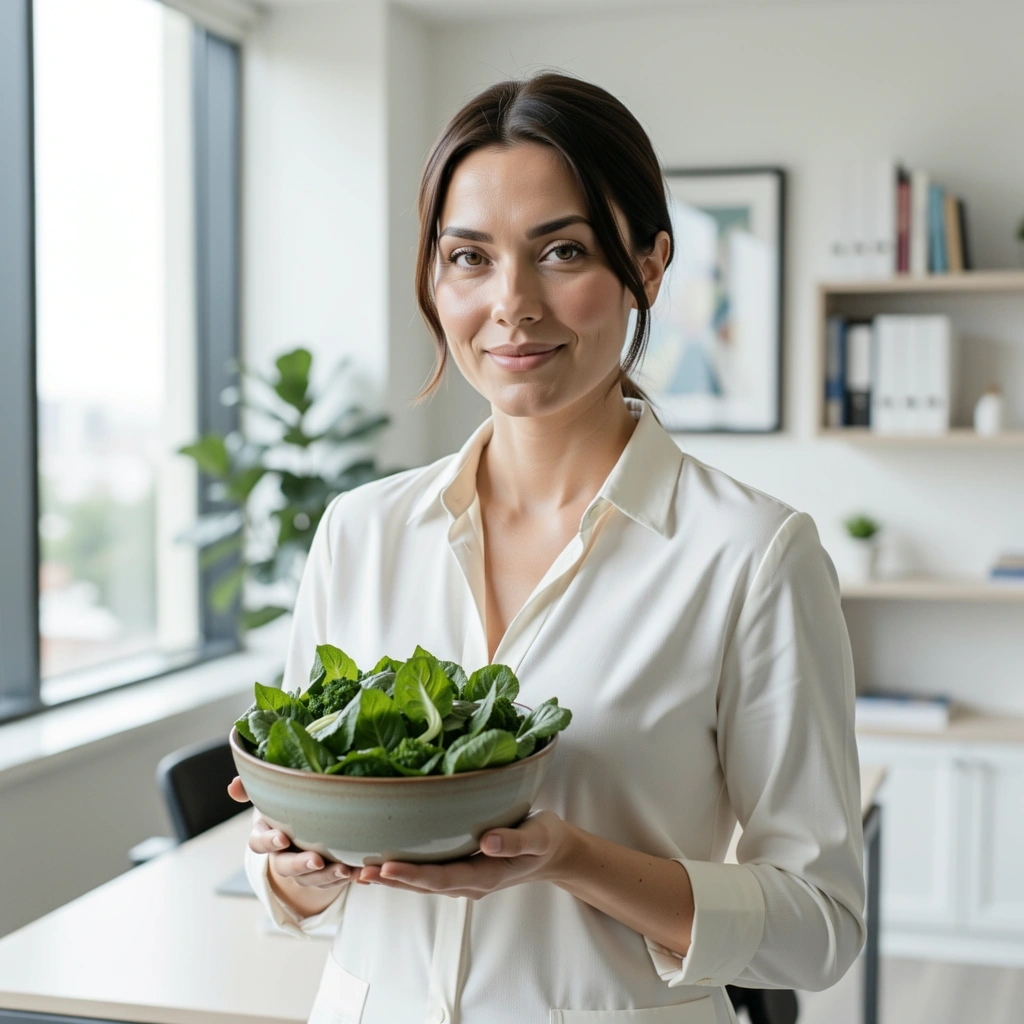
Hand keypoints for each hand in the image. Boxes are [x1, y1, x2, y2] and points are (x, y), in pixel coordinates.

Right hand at [227, 776, 352, 889]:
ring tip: (345, 870)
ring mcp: (302, 869)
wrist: (304, 822)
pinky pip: (333, 881)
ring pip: (311, 879)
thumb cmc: (285, 804)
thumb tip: (233, 785)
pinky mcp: (322, 875)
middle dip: (301, 865)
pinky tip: (361, 872)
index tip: (282, 838)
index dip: (268, 842)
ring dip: (327, 876)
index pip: (258, 843)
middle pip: (286, 867)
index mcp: (265, 834)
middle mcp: (281, 856)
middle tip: (317, 861)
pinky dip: (347, 877)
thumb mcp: (270, 794)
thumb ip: (251, 788)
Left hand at [356, 810, 572, 898]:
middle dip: (392, 880)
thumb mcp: (538, 837)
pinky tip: (382, 866)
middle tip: (360, 871)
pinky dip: (403, 872)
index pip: (443, 878)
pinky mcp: (460, 868)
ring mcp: (464, 878)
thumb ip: (516, 841)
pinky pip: (427, 874)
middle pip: (424, 885)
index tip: (388, 869)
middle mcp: (470, 882)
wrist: (554, 852)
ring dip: (391, 880)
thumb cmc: (546, 840)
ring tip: (359, 872)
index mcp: (486, 876)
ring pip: (422, 883)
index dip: (414, 875)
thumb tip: (488, 842)